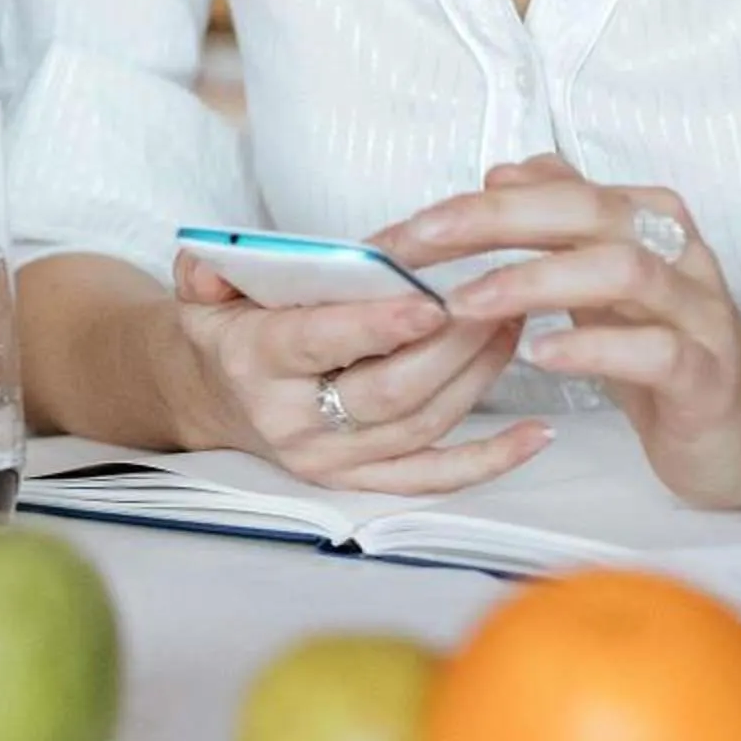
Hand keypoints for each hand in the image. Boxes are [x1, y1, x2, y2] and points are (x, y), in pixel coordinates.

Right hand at [171, 255, 545, 491]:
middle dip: (450, 347)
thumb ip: (211, 268)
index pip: (316, 344)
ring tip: (512, 324)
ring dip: (477, 377)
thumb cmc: (228, 332)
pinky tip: (535, 434)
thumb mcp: (204, 291)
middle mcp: (292, 422)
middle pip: (385, 391)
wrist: (212, 397)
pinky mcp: (359, 481)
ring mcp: (329, 460)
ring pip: (421, 425)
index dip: (375, 325)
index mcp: (252, 364)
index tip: (431, 302)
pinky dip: (489, 460)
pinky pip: (432, 478)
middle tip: (496, 300)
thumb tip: (226, 258)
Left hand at [383, 156, 740, 506]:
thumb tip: (501, 173)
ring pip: (624, 271)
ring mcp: (699, 313)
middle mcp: (677, 254)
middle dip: (496, 221)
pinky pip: (655, 351)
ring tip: (466, 303)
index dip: (474, 204)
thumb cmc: (660, 346)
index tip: (403, 230)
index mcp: (647, 221)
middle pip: (588, 211)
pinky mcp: (708, 376)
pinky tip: (539, 355)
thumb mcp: (598, 278)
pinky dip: (593, 347)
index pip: (557, 189)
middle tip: (420, 244)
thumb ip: (557, 223)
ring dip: (536, 280)